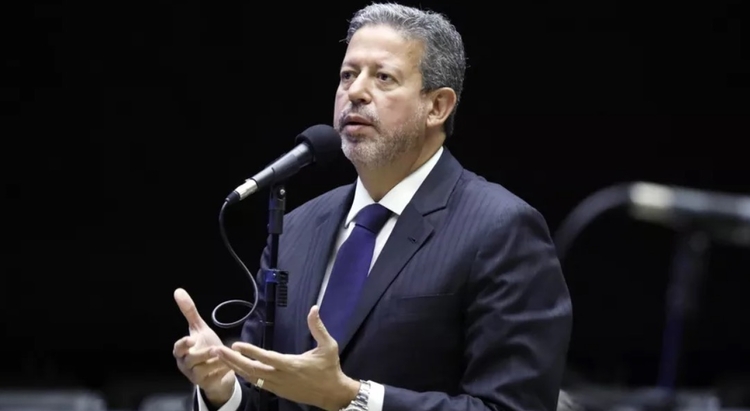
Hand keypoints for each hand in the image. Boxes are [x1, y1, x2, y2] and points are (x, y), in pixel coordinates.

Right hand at [173, 288, 235, 405]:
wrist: (217, 370)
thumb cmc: (205, 348)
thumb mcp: (199, 329)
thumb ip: (189, 312)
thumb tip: (178, 291)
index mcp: (182, 352)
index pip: (178, 348)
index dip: (183, 344)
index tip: (191, 339)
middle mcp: (186, 365)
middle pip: (191, 360)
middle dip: (202, 354)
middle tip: (215, 348)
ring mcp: (195, 376)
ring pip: (204, 369)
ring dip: (216, 362)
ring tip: (227, 355)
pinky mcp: (207, 384)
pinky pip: (215, 377)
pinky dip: (224, 370)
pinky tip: (232, 364)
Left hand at [211, 305, 359, 410]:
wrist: (332, 394)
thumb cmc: (330, 368)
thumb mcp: (329, 346)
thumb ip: (318, 328)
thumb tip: (314, 308)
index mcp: (292, 365)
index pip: (267, 358)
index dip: (251, 352)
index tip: (236, 345)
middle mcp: (281, 377)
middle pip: (252, 369)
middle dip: (233, 360)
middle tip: (217, 351)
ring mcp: (278, 386)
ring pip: (251, 378)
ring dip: (235, 367)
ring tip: (221, 358)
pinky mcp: (278, 391)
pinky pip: (257, 383)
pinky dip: (245, 375)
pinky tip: (236, 368)